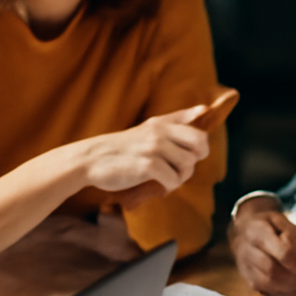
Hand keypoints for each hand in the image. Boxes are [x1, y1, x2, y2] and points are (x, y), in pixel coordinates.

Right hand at [73, 105, 210, 199]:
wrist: (91, 159)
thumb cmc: (122, 148)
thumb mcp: (148, 128)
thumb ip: (175, 120)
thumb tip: (204, 108)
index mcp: (161, 123)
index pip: (195, 127)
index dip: (201, 146)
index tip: (190, 153)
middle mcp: (160, 132)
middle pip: (200, 144)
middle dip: (196, 159)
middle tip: (180, 167)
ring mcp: (154, 148)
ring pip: (189, 164)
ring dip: (181, 176)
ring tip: (167, 177)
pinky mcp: (147, 165)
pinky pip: (174, 179)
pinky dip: (170, 186)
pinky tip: (159, 184)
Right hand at [228, 197, 295, 295]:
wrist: (243, 231)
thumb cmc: (267, 225)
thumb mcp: (281, 221)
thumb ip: (293, 236)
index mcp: (257, 231)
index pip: (276, 248)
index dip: (294, 259)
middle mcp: (247, 250)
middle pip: (272, 270)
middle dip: (295, 278)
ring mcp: (245, 268)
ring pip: (269, 284)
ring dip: (291, 289)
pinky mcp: (249, 281)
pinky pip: (267, 292)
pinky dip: (285, 294)